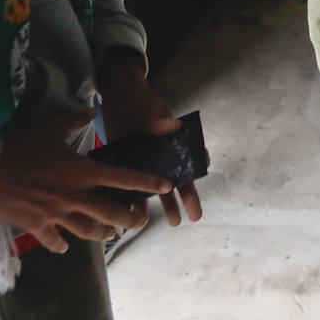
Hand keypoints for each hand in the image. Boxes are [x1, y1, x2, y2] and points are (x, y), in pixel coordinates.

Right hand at [0, 109, 171, 252]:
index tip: (165, 186)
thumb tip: (91, 112)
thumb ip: (75, 120)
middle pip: (112, 214)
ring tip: (109, 234)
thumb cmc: (21, 146)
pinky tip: (65, 246)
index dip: (146, 183)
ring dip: (103, 234)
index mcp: (82, 172)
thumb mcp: (51, 127)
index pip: (123, 178)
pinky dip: (62, 245)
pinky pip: (55, 242)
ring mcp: (57, 215)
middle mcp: (75, 196)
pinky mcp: (37, 227)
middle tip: (139, 221)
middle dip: (130, 220)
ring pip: (89, 232)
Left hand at [96, 54, 203, 227]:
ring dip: (166, 204)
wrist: (116, 97)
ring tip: (175, 222)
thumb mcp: (149, 106)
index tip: (203, 172)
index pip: (192, 153)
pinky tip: (133, 216)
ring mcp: (146, 162)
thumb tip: (173, 124)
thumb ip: (158, 118)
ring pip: (159, 187)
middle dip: (188, 197)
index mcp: (174, 139)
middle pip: (179, 177)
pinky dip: (133, 202)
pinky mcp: (128, 166)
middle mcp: (163, 154)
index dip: (199, 164)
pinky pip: (133, 187)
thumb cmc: (139, 100)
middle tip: (196, 217)